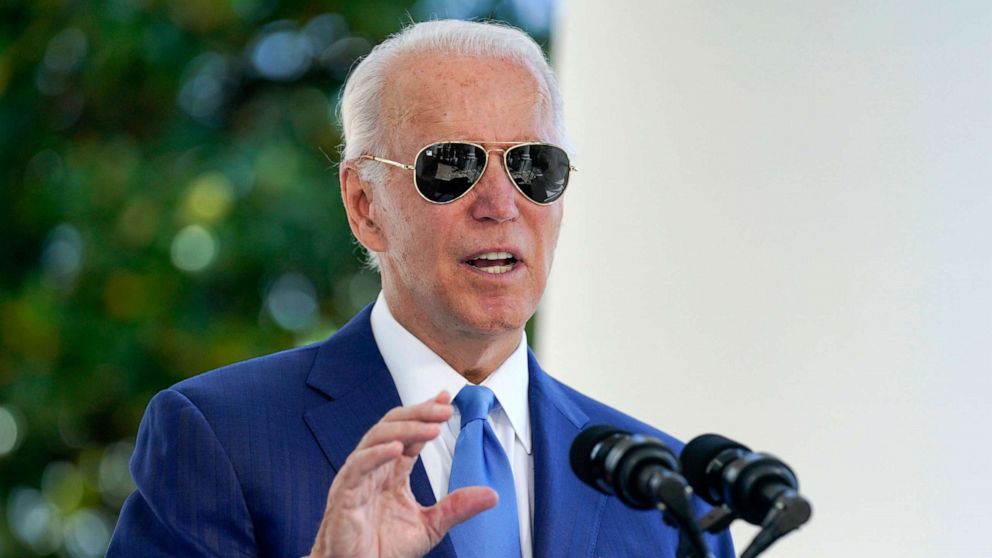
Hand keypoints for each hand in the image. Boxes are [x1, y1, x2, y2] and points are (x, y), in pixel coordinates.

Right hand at [309, 391, 496, 557]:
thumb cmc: (383, 551)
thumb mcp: (431, 526)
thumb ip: (457, 507)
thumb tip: (492, 495)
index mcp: (390, 473)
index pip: (408, 434)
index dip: (425, 414)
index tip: (446, 400)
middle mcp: (373, 469)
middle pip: (392, 426)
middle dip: (419, 414)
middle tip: (444, 409)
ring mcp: (356, 478)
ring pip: (376, 438)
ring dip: (405, 429)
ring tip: (431, 427)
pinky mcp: (344, 494)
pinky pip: (358, 466)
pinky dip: (377, 454)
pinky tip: (398, 447)